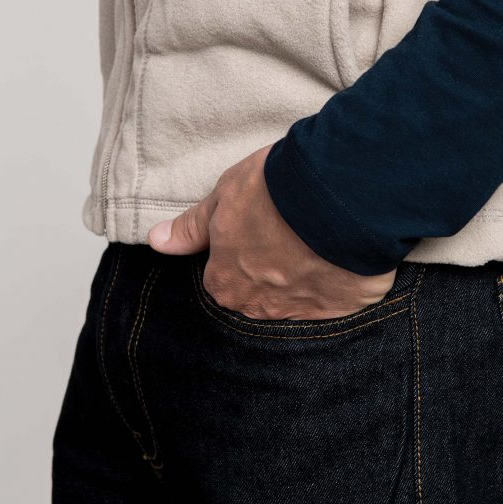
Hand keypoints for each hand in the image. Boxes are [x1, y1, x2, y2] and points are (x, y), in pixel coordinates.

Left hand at [147, 144, 396, 319]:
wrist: (337, 196)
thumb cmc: (273, 192)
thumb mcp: (224, 197)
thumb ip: (193, 226)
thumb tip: (158, 241)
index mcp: (226, 284)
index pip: (223, 277)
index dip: (242, 249)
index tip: (259, 227)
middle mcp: (260, 307)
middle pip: (259, 294)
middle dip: (272, 269)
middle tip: (290, 232)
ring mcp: (303, 311)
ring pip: (298, 299)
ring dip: (305, 275)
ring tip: (318, 239)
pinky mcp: (342, 308)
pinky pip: (335, 300)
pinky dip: (338, 281)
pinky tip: (344, 254)